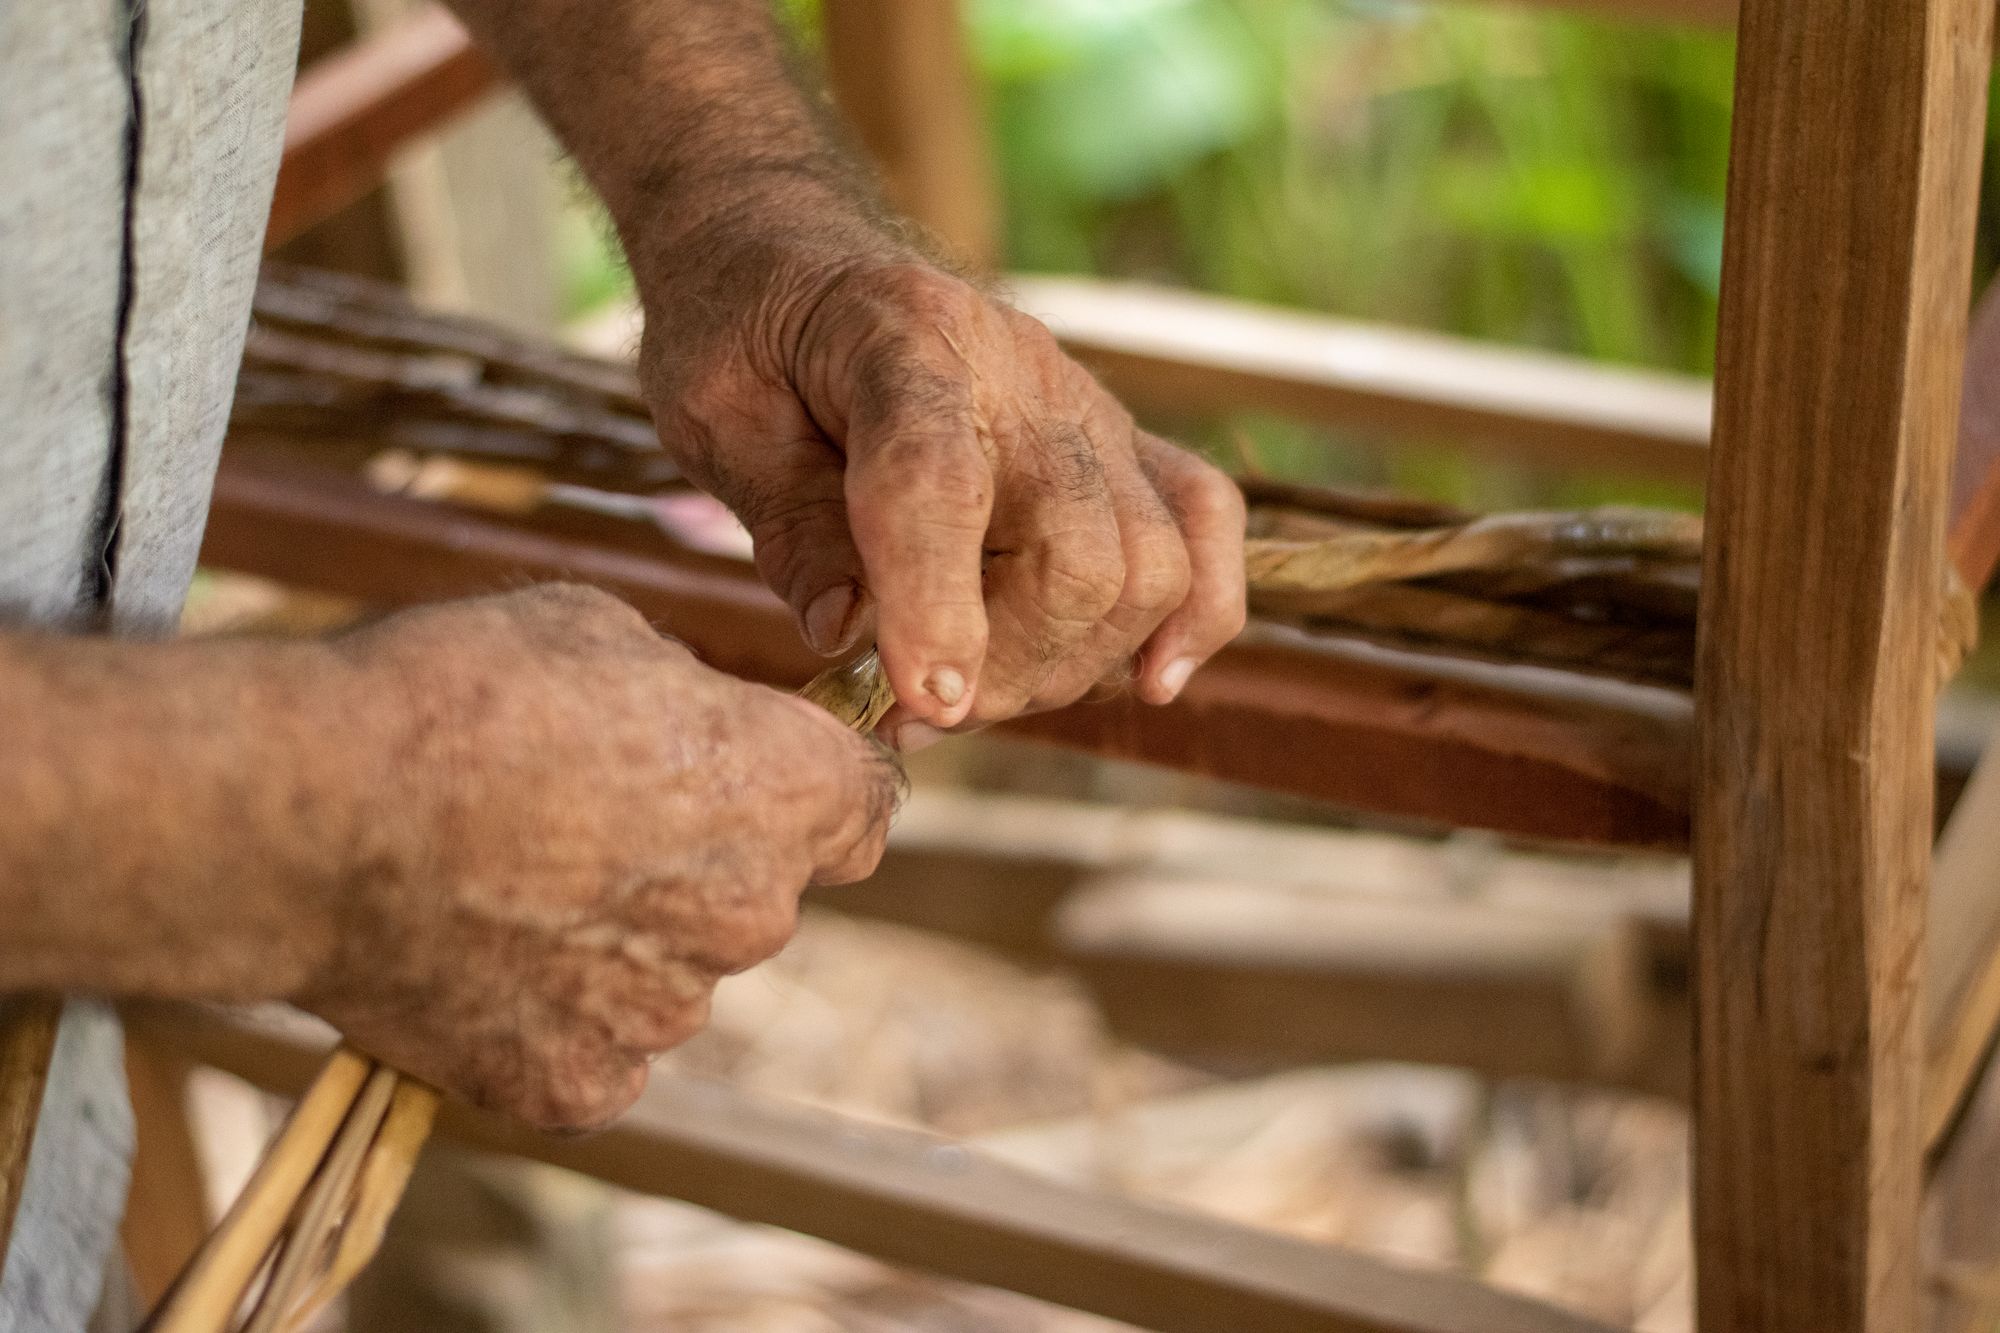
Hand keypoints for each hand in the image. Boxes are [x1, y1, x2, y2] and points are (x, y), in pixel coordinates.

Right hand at [297, 585, 897, 1130]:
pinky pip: (599, 1048)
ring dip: (622, 938)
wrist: (303, 816)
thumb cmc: (450, 694)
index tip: (772, 776)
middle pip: (759, 891)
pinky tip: (480, 955)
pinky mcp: (578, 1085)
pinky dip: (555, 1015)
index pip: (862, 805)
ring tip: (503, 881)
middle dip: (699, 858)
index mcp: (780, 790)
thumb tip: (696, 725)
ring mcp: (666, 1013)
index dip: (817, 785)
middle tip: (583, 818)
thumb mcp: (595, 631)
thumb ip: (684, 695)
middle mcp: (751, 913)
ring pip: (673, 971)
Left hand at [638, 250, 1246, 749]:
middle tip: (912, 714)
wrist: (802, 256)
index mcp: (897, 337)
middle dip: (1005, 670)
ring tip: (974, 694)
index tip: (923, 702)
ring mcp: (1088, 404)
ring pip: (1148, 563)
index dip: (937, 601)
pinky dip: (1195, 616)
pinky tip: (1146, 680)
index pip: (939, 478)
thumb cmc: (748, 338)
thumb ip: (788, 523)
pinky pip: (1206, 522)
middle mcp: (1019, 367)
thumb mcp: (713, 414)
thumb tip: (849, 636)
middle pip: (1077, 549)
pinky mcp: (1123, 440)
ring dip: (1069, 666)